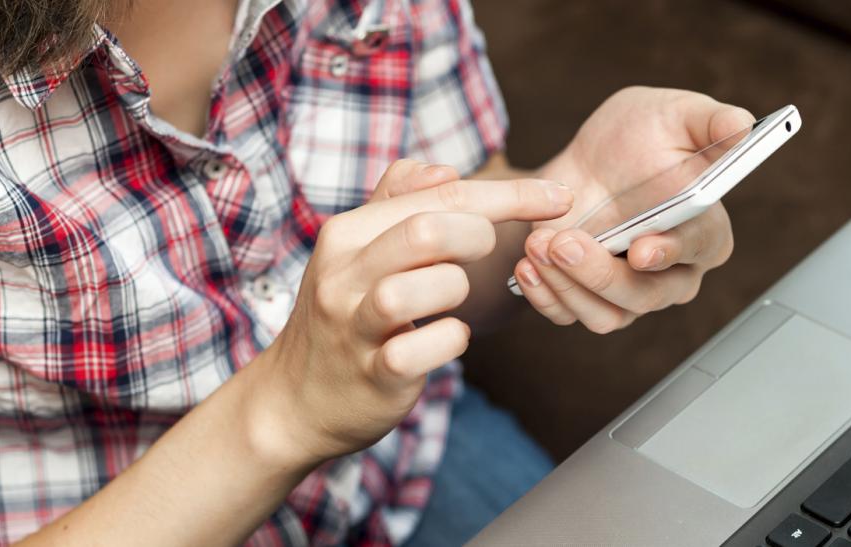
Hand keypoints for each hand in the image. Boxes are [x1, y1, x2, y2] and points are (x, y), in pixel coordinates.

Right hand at [251, 160, 571, 462]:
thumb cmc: (341, 319)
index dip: (507, 194)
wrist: (294, 401)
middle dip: (478, 237)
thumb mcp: (354, 253)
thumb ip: (395, 204)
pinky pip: (423, 349)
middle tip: (483, 256)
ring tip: (449, 302)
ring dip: (456, 291)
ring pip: (422, 289)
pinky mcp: (372, 374)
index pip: (437, 194)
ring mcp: (354, 326)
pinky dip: (450, 341)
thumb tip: (441, 168)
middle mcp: (344, 274)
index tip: (556, 198)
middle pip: (428, 230)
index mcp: (347, 234)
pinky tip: (447, 340)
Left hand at [512, 87, 749, 332]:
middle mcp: (673, 272)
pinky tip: (527, 266)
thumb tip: (742, 125)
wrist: (587, 160)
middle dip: (603, 274)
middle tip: (565, 242)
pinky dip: (546, 296)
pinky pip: (570, 315)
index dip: (672, 253)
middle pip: (648, 295)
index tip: (643, 249)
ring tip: (539, 245)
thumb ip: (711, 119)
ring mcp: (632, 291)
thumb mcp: (677, 114)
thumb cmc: (642, 136)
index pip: (700, 250)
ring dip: (568, 286)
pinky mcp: (590, 298)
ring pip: (608, 314)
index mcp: (706, 230)